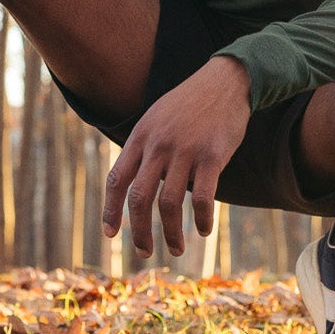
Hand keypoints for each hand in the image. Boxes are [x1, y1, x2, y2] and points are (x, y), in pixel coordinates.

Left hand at [102, 56, 250, 257]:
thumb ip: (143, 146)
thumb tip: (134, 181)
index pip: (117, 179)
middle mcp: (158, 144)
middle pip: (139, 198)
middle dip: (139, 231)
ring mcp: (185, 150)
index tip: (110, 234)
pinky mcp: (212, 155)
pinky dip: (201, 220)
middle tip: (144, 252)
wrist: (224, 81)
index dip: (111, 210)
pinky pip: (203, 198)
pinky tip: (204, 230)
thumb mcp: (156, 117)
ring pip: (169, 204)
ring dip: (171, 233)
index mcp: (141, 136)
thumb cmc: (190, 103)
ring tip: (176, 249)